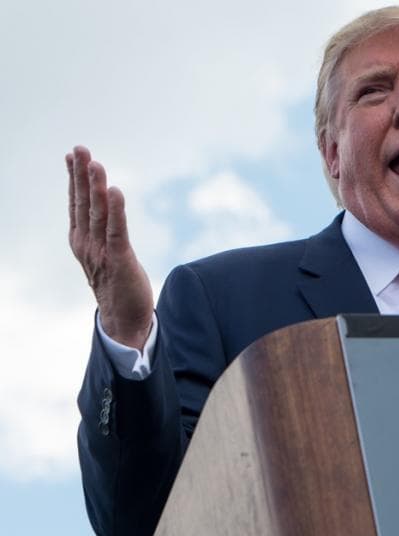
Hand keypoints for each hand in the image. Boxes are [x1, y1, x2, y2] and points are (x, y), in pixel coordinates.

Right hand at [67, 146, 153, 350]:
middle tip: (80, 149)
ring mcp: (101, 252)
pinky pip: (117, 231)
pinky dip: (117, 210)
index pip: (77, 204)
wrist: (123, 322)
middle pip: (83, 204)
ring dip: (96, 187)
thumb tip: (105, 210)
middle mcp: (87, 244)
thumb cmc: (117, 286)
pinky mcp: (119, 260)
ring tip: (95, 164)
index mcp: (82, 241)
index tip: (72, 155)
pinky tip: (115, 191)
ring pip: (98, 214)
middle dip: (81, 175)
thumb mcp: (104, 255)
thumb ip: (102, 233)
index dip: (75, 179)